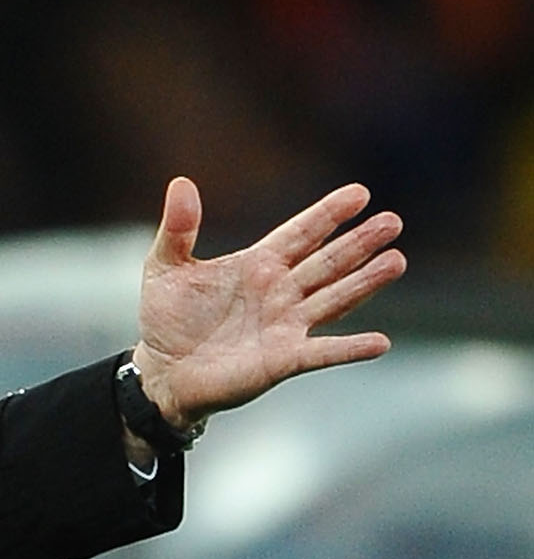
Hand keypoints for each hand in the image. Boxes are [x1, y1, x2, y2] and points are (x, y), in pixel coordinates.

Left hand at [130, 175, 404, 433]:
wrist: (162, 375)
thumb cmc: (167, 321)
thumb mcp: (164, 268)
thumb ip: (178, 228)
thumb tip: (180, 183)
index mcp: (260, 263)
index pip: (302, 232)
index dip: (329, 214)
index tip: (360, 194)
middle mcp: (280, 291)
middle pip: (328, 262)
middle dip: (360, 242)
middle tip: (393, 222)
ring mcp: (286, 326)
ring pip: (334, 299)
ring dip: (365, 283)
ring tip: (396, 261)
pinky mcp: (282, 360)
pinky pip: (322, 353)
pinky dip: (350, 349)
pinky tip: (380, 343)